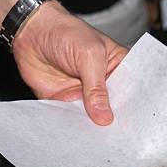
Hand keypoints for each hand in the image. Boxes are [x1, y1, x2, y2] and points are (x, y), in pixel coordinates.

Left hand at [12, 1, 127, 124]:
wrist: (31, 30)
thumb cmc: (66, 32)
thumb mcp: (90, 56)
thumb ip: (97, 88)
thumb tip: (105, 116)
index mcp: (118, 68)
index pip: (131, 92)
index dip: (133, 107)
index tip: (135, 122)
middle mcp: (103, 84)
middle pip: (114, 108)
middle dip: (113, 120)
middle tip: (116, 133)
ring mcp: (84, 94)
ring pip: (92, 117)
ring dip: (92, 126)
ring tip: (97, 136)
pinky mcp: (65, 101)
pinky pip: (70, 117)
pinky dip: (71, 124)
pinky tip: (76, 130)